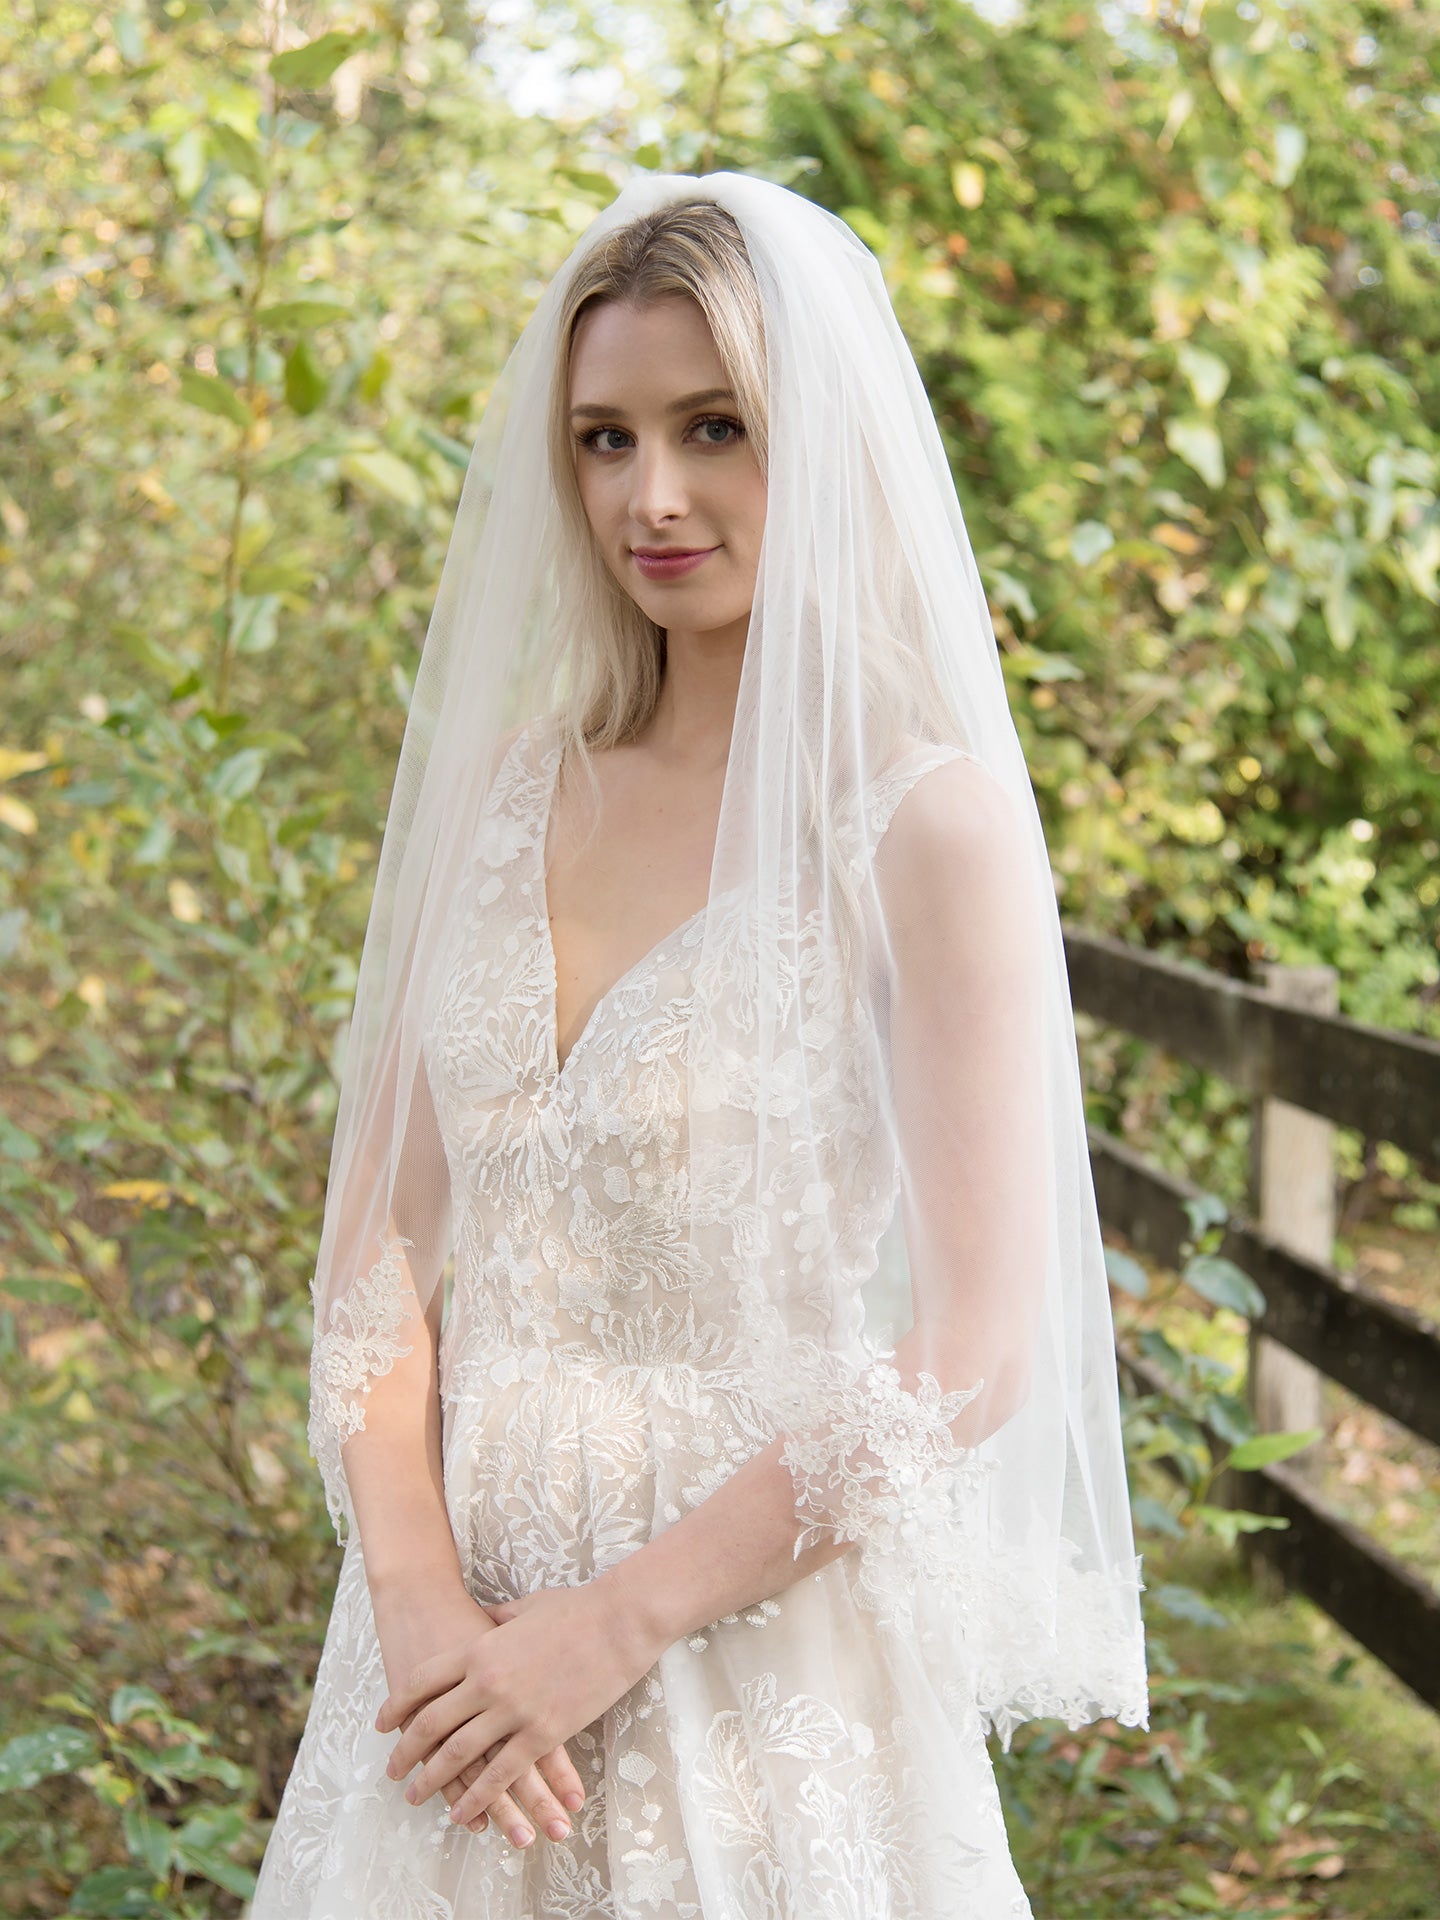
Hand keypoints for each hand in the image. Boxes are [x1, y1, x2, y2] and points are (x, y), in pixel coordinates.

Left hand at [376, 1576, 663, 1829]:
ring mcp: (513, 1709)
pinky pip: (500, 1774)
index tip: (383, 1724)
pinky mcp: (543, 1733)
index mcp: (478, 1648)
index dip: (396, 1706)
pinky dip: (477, 1798)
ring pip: (458, 1755)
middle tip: (392, 1772)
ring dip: (432, 1780)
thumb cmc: (575, 1608)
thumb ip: (495, 1619)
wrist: (619, 1620)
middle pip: (431, 1723)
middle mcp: (486, 1681)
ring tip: (416, 1797)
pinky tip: (463, 1813)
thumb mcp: (524, 1608)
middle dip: (406, 1752)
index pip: (422, 1682)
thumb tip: (481, 1619)